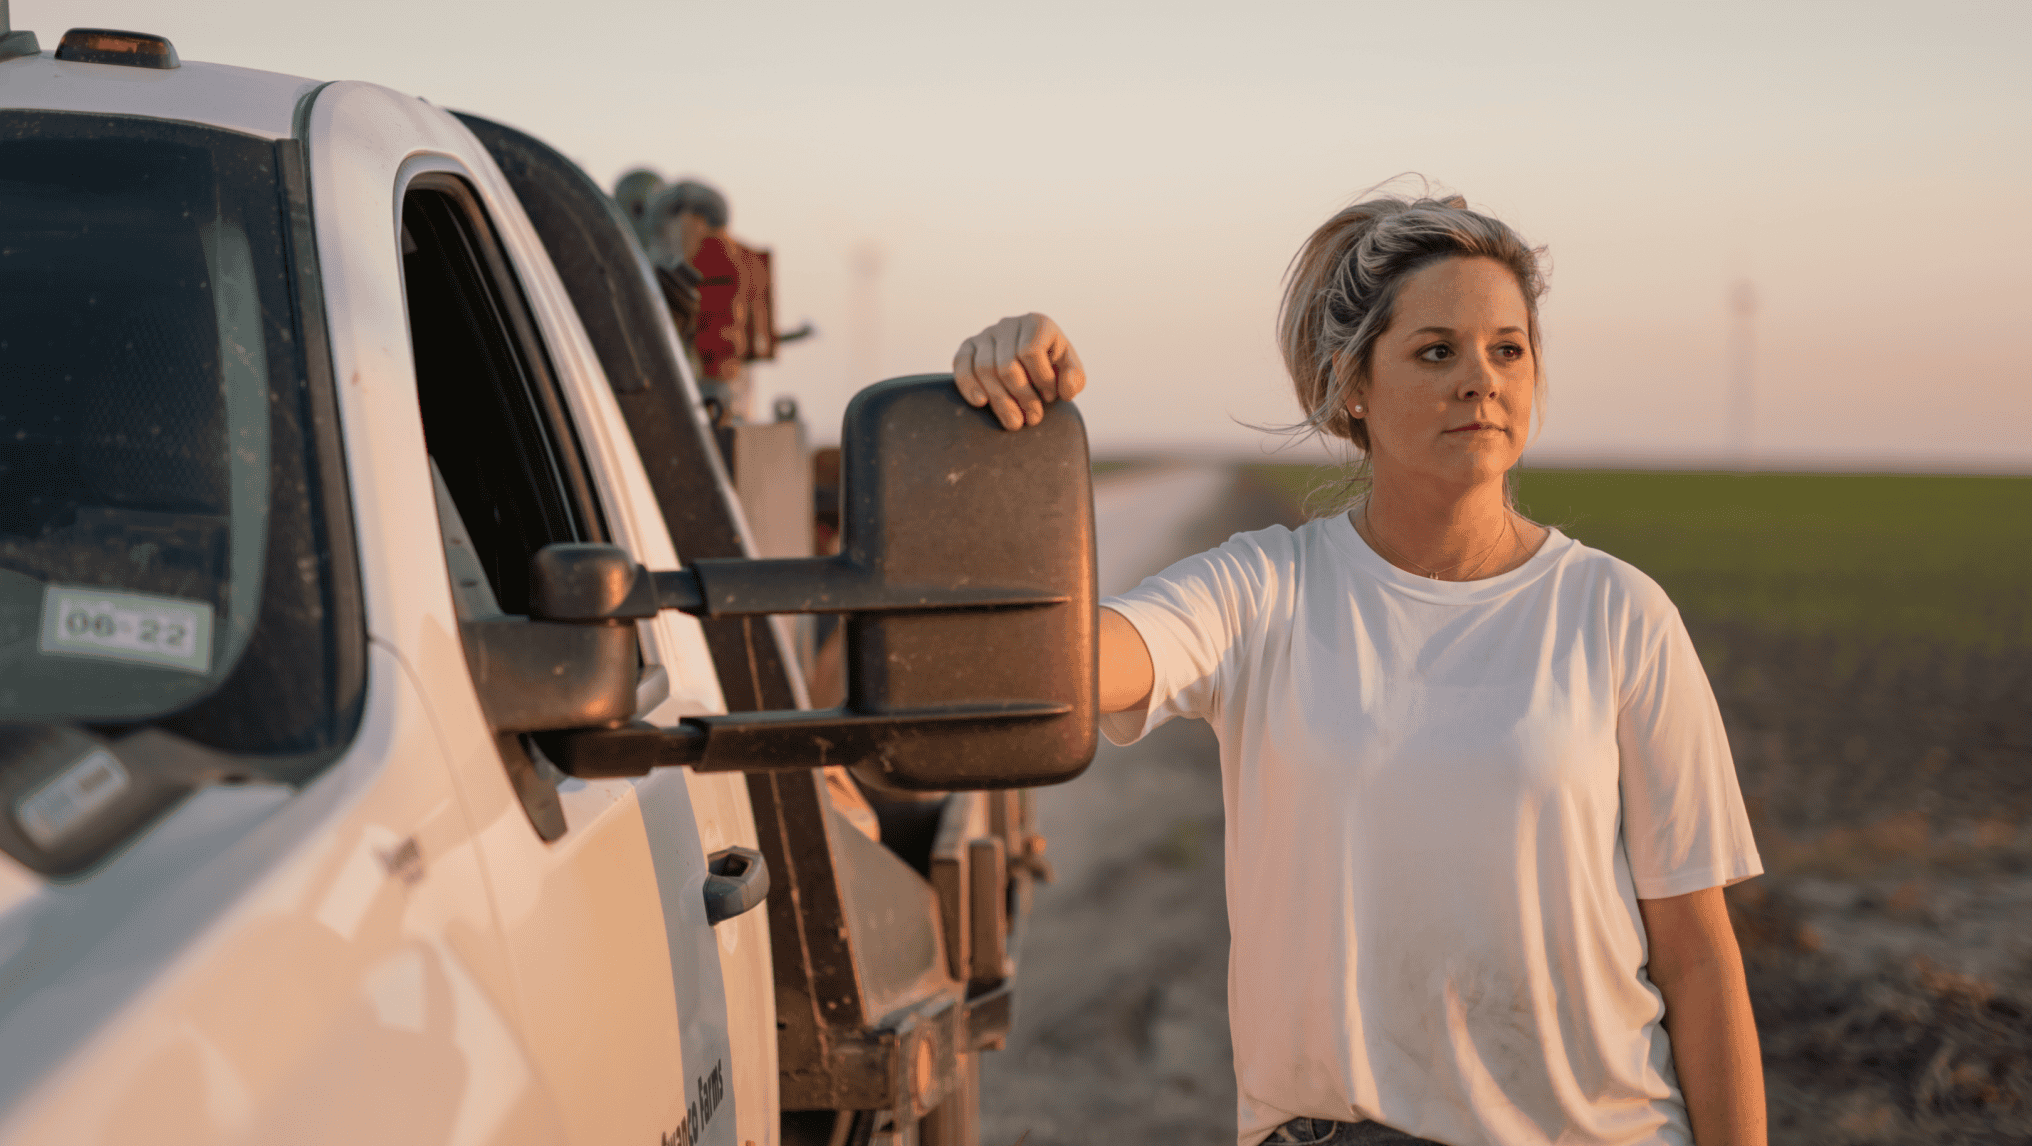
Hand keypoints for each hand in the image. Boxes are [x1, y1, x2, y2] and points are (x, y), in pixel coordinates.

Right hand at [951, 313, 1086, 430]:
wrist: (1033, 365)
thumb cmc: (1053, 368)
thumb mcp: (1071, 372)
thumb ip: (1075, 379)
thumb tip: (1064, 390)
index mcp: (1037, 324)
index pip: (1031, 352)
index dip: (1042, 380)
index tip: (1051, 398)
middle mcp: (1009, 324)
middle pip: (1007, 366)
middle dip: (1022, 398)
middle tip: (1033, 419)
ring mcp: (986, 334)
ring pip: (984, 369)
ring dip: (1000, 401)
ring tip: (1014, 422)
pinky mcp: (968, 347)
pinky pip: (961, 365)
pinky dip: (968, 385)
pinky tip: (981, 403)